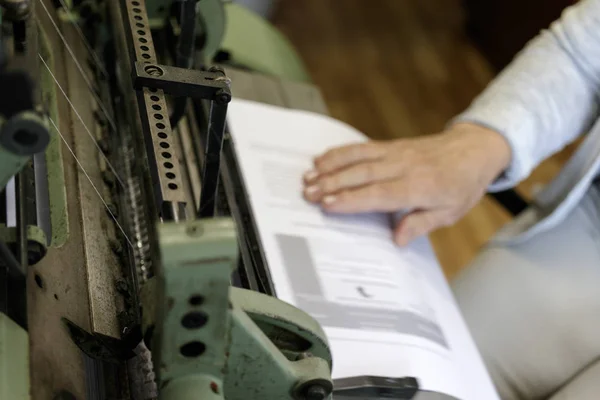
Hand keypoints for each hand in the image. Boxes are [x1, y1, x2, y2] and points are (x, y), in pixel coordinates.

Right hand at [302, 123, 510, 244]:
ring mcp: (395, 153)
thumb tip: (397, 239)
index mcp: (419, 187)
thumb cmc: (462, 184)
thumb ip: (421, 224)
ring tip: (308, 177)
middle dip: (333, 184)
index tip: (329, 205)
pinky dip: (340, 152)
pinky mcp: (390, 145)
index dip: (352, 200)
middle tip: (308, 193)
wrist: (473, 149)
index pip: (379, 194)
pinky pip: (362, 148)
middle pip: (362, 175)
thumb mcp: (450, 212)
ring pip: (358, 158)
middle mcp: (404, 167)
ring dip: (331, 167)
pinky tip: (322, 158)